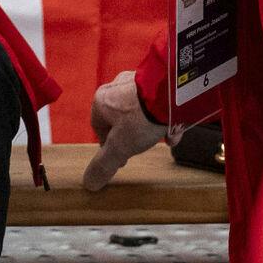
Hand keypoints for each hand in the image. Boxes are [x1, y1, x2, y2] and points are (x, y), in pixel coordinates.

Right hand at [83, 69, 164, 190]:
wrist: (171, 91)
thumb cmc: (141, 117)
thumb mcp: (120, 147)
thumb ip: (104, 165)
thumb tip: (89, 183)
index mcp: (101, 101)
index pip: (99, 127)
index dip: (109, 146)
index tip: (121, 159)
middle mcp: (116, 87)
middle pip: (121, 120)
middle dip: (133, 136)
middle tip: (142, 147)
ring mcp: (137, 81)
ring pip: (140, 111)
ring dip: (150, 126)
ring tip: (163, 138)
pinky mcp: (156, 79)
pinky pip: (156, 102)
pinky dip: (163, 116)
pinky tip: (174, 127)